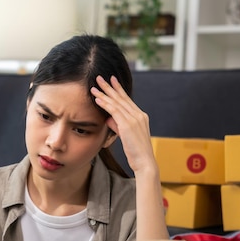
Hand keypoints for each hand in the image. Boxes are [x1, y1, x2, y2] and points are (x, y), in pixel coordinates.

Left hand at [91, 75, 168, 240]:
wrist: (145, 163)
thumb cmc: (136, 153)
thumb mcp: (126, 137)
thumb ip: (118, 126)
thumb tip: (108, 118)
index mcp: (141, 117)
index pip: (127, 100)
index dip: (118, 90)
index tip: (111, 81)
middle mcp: (139, 115)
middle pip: (121, 97)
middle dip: (110, 87)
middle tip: (100, 77)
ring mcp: (134, 119)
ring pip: (116, 102)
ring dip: (104, 93)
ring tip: (94, 86)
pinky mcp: (128, 125)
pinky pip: (114, 111)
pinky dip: (105, 104)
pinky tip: (97, 99)